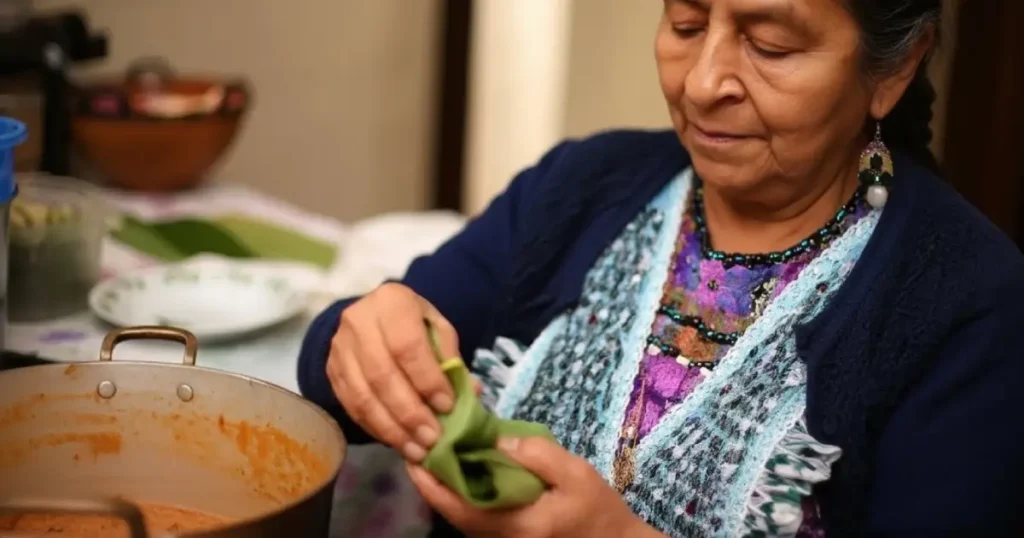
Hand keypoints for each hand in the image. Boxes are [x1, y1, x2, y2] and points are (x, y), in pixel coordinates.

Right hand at [327, 283, 459, 461]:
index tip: (446, 407)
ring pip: (363, 396)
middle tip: (432, 438)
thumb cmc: (414, 324)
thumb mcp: (437, 329)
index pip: (407, 346)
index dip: (427, 380)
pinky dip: (375, 428)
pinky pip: (352, 406)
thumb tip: (471, 393)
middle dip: (409, 413)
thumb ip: (451, 358)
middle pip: (382, 375)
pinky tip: (396, 442)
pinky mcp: (331, 371)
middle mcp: (358, 322)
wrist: (374, 317)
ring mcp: (339, 348)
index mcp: (391, 302)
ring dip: (392, 428)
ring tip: (416, 449)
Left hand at [406, 436, 662, 537]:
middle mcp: (496, 537)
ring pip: (459, 511)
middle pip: (449, 509)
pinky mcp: (504, 533)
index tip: (416, 450)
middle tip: (421, 438)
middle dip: (431, 476)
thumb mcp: (577, 475)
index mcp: (511, 525)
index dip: (430, 481)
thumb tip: (496, 439)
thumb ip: (538, 455)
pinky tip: (463, 462)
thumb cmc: (597, 511)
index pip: (457, 506)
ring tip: (437, 445)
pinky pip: (473, 511)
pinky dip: (461, 488)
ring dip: (444, 481)